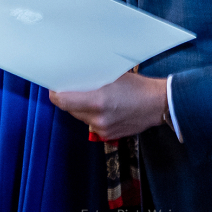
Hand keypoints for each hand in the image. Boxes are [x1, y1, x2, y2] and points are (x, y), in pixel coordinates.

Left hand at [49, 72, 166, 139]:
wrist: (157, 105)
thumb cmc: (136, 87)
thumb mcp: (111, 76)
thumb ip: (90, 79)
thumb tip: (71, 77)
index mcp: (98, 101)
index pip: (63, 101)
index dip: (55, 93)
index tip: (54, 87)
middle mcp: (98, 118)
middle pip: (69, 109)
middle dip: (69, 99)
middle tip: (73, 88)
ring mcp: (103, 129)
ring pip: (79, 117)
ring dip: (80, 107)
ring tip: (92, 97)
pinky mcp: (107, 135)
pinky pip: (90, 123)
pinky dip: (91, 115)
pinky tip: (102, 107)